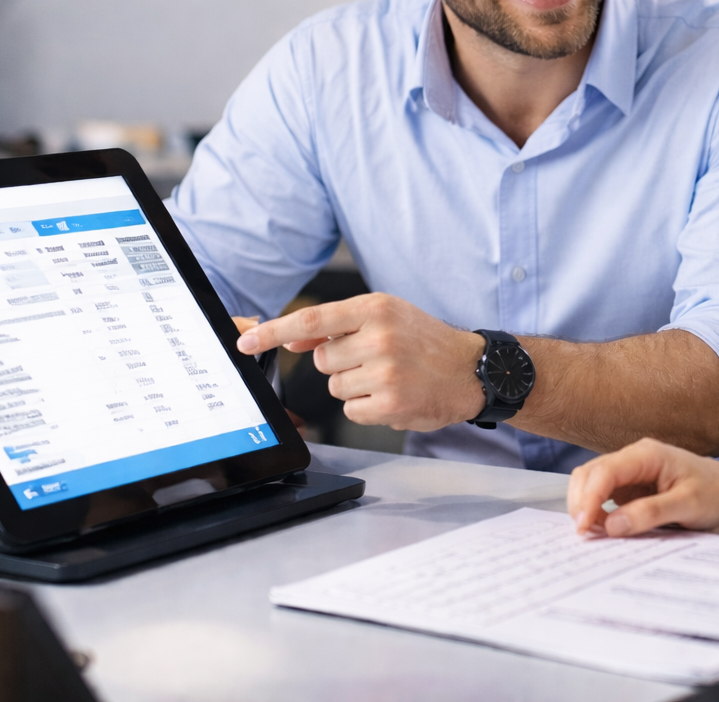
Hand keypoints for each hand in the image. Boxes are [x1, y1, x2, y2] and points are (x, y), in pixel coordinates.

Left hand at [235, 294, 484, 430]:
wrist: (472, 370)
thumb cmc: (425, 341)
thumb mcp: (386, 317)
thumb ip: (337, 325)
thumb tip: (292, 340)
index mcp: (376, 308)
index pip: (311, 319)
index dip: (273, 332)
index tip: (246, 343)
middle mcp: (380, 337)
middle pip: (322, 359)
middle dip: (340, 363)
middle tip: (375, 359)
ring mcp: (386, 372)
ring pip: (335, 387)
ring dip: (354, 386)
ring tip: (388, 377)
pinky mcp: (391, 403)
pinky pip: (351, 410)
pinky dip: (367, 407)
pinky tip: (393, 395)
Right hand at [566, 437, 718, 536]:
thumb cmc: (715, 492)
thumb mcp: (688, 504)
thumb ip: (650, 513)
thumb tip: (612, 525)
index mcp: (647, 455)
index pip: (605, 471)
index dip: (588, 498)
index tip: (584, 527)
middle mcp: (633, 459)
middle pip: (589, 474)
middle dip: (581, 503)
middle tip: (584, 535)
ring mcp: (629, 472)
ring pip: (591, 484)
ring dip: (586, 508)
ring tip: (593, 534)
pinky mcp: (629, 487)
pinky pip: (603, 497)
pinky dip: (596, 513)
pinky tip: (604, 530)